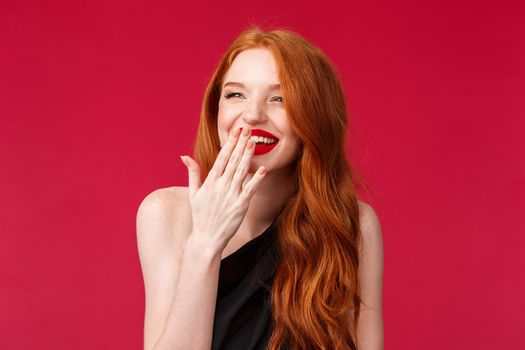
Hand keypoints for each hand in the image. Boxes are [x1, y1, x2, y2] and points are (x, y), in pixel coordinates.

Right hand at [180, 127, 265, 251]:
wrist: (206, 238)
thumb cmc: (200, 216)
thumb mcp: (193, 193)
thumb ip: (192, 173)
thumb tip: (184, 156)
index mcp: (210, 182)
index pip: (222, 157)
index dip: (230, 143)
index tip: (236, 130)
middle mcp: (220, 186)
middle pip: (232, 161)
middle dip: (241, 144)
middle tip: (248, 129)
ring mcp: (230, 196)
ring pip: (241, 172)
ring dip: (247, 156)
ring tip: (253, 142)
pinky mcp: (240, 206)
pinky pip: (250, 190)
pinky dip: (256, 179)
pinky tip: (262, 169)